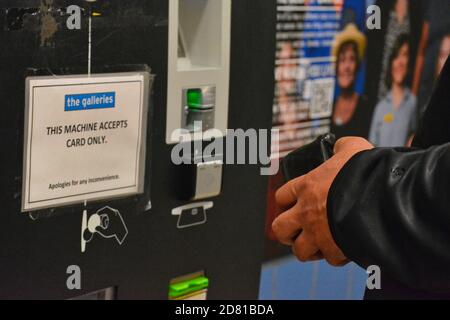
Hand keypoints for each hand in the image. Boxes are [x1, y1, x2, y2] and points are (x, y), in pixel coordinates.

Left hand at [272, 137, 373, 265]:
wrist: (386, 197)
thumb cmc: (368, 170)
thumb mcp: (354, 148)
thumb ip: (342, 148)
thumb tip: (339, 148)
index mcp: (307, 186)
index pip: (281, 196)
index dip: (284, 202)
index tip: (291, 206)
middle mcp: (306, 212)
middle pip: (280, 229)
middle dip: (287, 232)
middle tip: (297, 231)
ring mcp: (318, 233)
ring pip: (300, 251)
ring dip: (308, 249)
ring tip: (319, 244)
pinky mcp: (335, 249)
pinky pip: (330, 259)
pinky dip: (336, 256)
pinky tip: (343, 248)